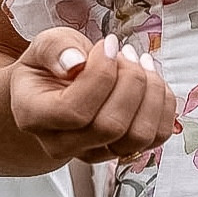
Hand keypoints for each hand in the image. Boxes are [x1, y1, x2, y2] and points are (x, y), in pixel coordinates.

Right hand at [9, 29, 178, 162]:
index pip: (73, 111)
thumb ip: (54, 48)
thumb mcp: (46, 44)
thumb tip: (75, 63)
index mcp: (33, 116)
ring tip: (141, 62)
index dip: (100, 75)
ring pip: (139, 136)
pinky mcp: (125, 149)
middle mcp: (62, 144)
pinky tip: (151, 79)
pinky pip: (158, 135)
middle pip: (110, 127)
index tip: (107, 44)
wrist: (59, 86)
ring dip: (151, 92)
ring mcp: (95, 152)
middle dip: (130, 81)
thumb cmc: (53, 64)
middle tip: (126, 52)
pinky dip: (163, 103)